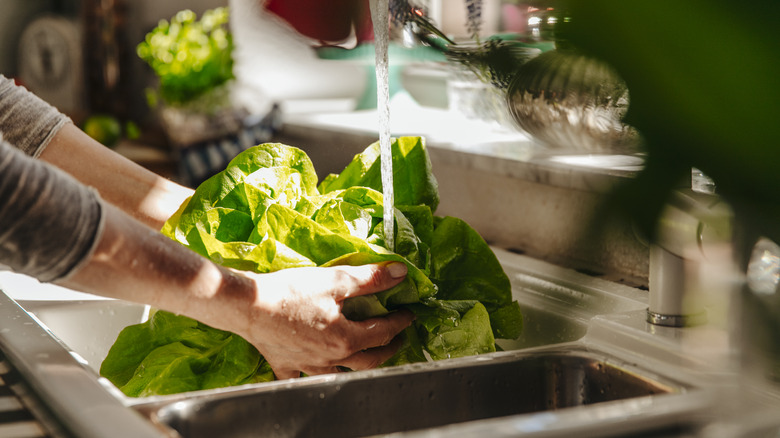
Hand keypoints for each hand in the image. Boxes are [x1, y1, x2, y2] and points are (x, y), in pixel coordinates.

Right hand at [242, 262, 413, 378]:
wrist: (247, 304)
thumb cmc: (290, 291)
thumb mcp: (335, 279)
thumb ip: (371, 279)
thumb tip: (401, 273)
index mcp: (346, 339)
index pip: (383, 332)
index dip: (400, 322)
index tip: (409, 314)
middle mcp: (330, 358)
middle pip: (368, 359)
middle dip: (388, 348)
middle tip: (398, 339)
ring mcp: (307, 366)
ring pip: (340, 373)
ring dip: (357, 365)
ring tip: (365, 355)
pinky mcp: (285, 365)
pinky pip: (299, 378)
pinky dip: (308, 376)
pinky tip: (312, 372)